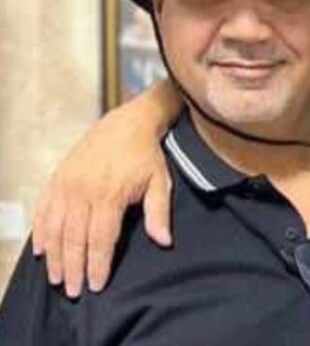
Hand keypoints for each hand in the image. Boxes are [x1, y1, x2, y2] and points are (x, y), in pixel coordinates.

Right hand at [31, 80, 181, 297]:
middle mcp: (83, 192)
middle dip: (73, 268)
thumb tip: (163, 241)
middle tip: (73, 291)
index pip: (100, 240)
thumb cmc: (146, 155)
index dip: (97, 265)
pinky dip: (41, 232)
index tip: (96, 286)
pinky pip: (44, 210)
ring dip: (55, 256)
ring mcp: (67, 184)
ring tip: (57, 278)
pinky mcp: (57, 177)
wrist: (127, 123)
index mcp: (109, 196)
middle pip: (74, 239)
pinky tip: (41, 250)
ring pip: (55, 228)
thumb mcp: (160, 181)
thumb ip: (159, 213)